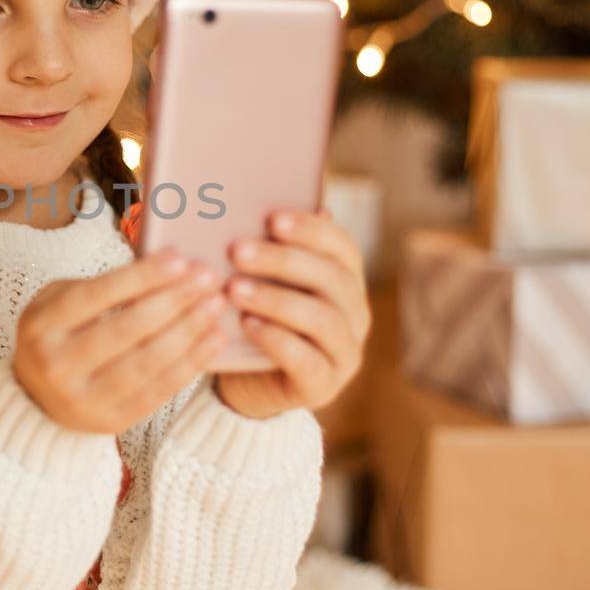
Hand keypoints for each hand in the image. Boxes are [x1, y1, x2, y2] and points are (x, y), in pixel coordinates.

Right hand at [13, 249, 228, 434]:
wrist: (37, 398)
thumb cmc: (58, 334)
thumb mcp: (59, 301)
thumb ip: (102, 287)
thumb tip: (167, 268)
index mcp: (41, 326)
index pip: (97, 296)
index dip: (141, 277)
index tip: (179, 259)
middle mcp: (56, 365)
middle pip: (126, 329)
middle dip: (173, 300)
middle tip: (207, 279)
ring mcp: (82, 399)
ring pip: (146, 362)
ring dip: (188, 330)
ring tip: (215, 305)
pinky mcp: (109, 422)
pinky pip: (158, 391)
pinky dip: (190, 364)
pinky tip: (212, 340)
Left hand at [212, 208, 371, 420]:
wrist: (243, 381)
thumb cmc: (251, 316)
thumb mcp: (258, 280)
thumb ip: (262, 248)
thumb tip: (242, 202)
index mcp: (345, 280)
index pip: (342, 246)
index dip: (311, 230)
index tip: (272, 218)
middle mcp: (355, 314)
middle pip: (332, 279)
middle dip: (283, 261)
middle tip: (237, 251)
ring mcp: (345, 353)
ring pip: (322, 319)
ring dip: (276, 299)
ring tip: (235, 288)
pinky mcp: (324, 387)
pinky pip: (307, 361)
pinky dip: (276, 340)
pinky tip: (247, 324)